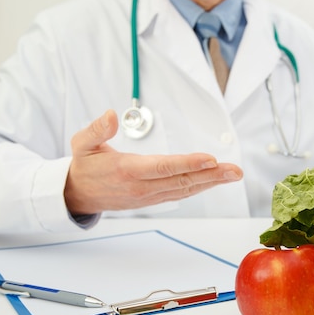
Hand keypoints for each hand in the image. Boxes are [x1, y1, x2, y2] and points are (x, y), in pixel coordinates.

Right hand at [64, 110, 242, 214]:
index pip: (163, 166)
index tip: (210, 159)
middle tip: (235, 170)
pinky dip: (199, 187)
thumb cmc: (85, 167)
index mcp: (127, 170)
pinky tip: (213, 181)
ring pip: (185, 189)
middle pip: (182, 181)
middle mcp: (142, 186)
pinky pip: (180, 193)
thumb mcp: (82, 144)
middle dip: (212, 175)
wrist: (78, 196)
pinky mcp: (153, 200)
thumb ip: (97, 129)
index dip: (188, 164)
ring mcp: (149, 196)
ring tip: (232, 175)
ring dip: (211, 182)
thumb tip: (110, 114)